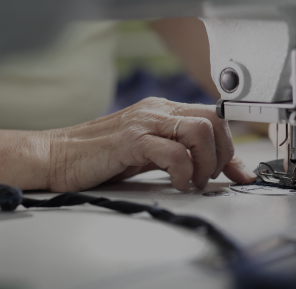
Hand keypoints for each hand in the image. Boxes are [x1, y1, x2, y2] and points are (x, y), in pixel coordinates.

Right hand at [0, 97, 256, 194]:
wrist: (55, 156)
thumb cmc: (97, 157)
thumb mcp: (145, 153)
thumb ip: (176, 154)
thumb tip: (208, 168)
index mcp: (161, 111)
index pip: (213, 117)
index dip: (232, 147)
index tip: (240, 173)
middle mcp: (156, 111)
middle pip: (214, 119)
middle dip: (224, 154)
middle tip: (211, 177)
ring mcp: (144, 123)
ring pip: (200, 130)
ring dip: (207, 162)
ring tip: (193, 181)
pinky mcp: (131, 140)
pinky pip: (174, 152)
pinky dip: (185, 172)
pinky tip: (178, 183)